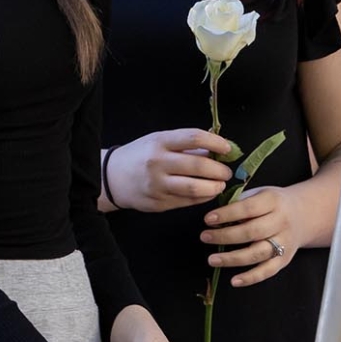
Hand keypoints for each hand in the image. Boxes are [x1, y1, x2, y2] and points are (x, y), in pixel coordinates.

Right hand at [105, 130, 235, 211]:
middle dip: (219, 170)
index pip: (193, 138)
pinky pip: (187, 201)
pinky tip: (208, 193)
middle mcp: (158, 162)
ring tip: (220, 185)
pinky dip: (202, 198)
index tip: (228, 148)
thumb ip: (186, 146)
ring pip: (194, 188)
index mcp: (160, 142)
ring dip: (214, 187)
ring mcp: (157, 185)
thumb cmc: (141, 156)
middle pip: (198, 166)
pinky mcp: (158, 203)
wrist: (112, 178)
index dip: (216, 143)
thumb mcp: (159, 141)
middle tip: (227, 172)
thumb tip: (217, 151)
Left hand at [202, 186, 299, 287]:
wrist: (304, 214)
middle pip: (252, 232)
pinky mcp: (285, 259)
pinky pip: (268, 271)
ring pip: (258, 253)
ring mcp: (284, 242)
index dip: (227, 214)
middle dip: (225, 236)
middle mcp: (281, 222)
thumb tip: (215, 217)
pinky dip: (251, 278)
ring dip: (233, 258)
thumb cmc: (273, 204)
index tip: (208, 219)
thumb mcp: (260, 194)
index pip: (248, 208)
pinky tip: (234, 281)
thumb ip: (241, 203)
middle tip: (204, 237)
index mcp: (273, 201)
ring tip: (212, 259)